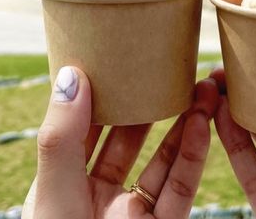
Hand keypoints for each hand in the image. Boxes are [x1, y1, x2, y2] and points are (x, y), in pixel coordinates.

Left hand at [23, 66, 217, 217]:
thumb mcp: (54, 198)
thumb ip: (61, 139)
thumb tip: (72, 74)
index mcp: (62, 182)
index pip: (83, 123)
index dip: (102, 89)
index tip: (122, 54)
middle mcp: (97, 194)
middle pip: (128, 136)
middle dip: (150, 101)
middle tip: (172, 65)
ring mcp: (130, 212)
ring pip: (160, 158)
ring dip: (181, 122)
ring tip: (200, 87)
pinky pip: (179, 187)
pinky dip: (192, 154)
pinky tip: (202, 124)